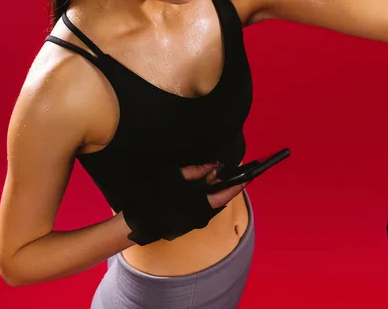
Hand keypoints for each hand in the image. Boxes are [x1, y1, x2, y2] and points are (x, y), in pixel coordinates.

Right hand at [122, 162, 248, 244]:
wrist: (138, 221)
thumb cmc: (155, 197)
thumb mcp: (176, 178)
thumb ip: (196, 171)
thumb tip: (214, 166)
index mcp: (200, 205)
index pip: (225, 194)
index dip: (238, 185)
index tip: (249, 176)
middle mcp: (202, 216)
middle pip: (220, 199)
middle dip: (225, 185)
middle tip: (232, 171)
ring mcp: (195, 221)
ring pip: (211, 203)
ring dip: (214, 190)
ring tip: (215, 175)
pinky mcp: (188, 222)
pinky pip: (202, 207)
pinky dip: (205, 196)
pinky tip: (201, 186)